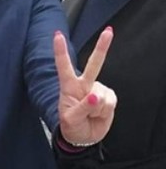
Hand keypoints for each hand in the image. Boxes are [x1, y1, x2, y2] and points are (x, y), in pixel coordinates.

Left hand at [54, 28, 116, 145]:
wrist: (84, 137)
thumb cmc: (71, 126)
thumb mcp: (70, 120)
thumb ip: (81, 108)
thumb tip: (95, 96)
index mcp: (68, 86)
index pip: (63, 66)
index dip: (60, 51)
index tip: (57, 34)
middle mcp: (84, 84)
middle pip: (94, 64)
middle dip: (102, 47)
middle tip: (109, 31)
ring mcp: (97, 90)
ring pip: (102, 95)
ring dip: (98, 108)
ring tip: (90, 115)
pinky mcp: (109, 97)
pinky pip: (110, 101)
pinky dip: (106, 110)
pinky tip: (99, 114)